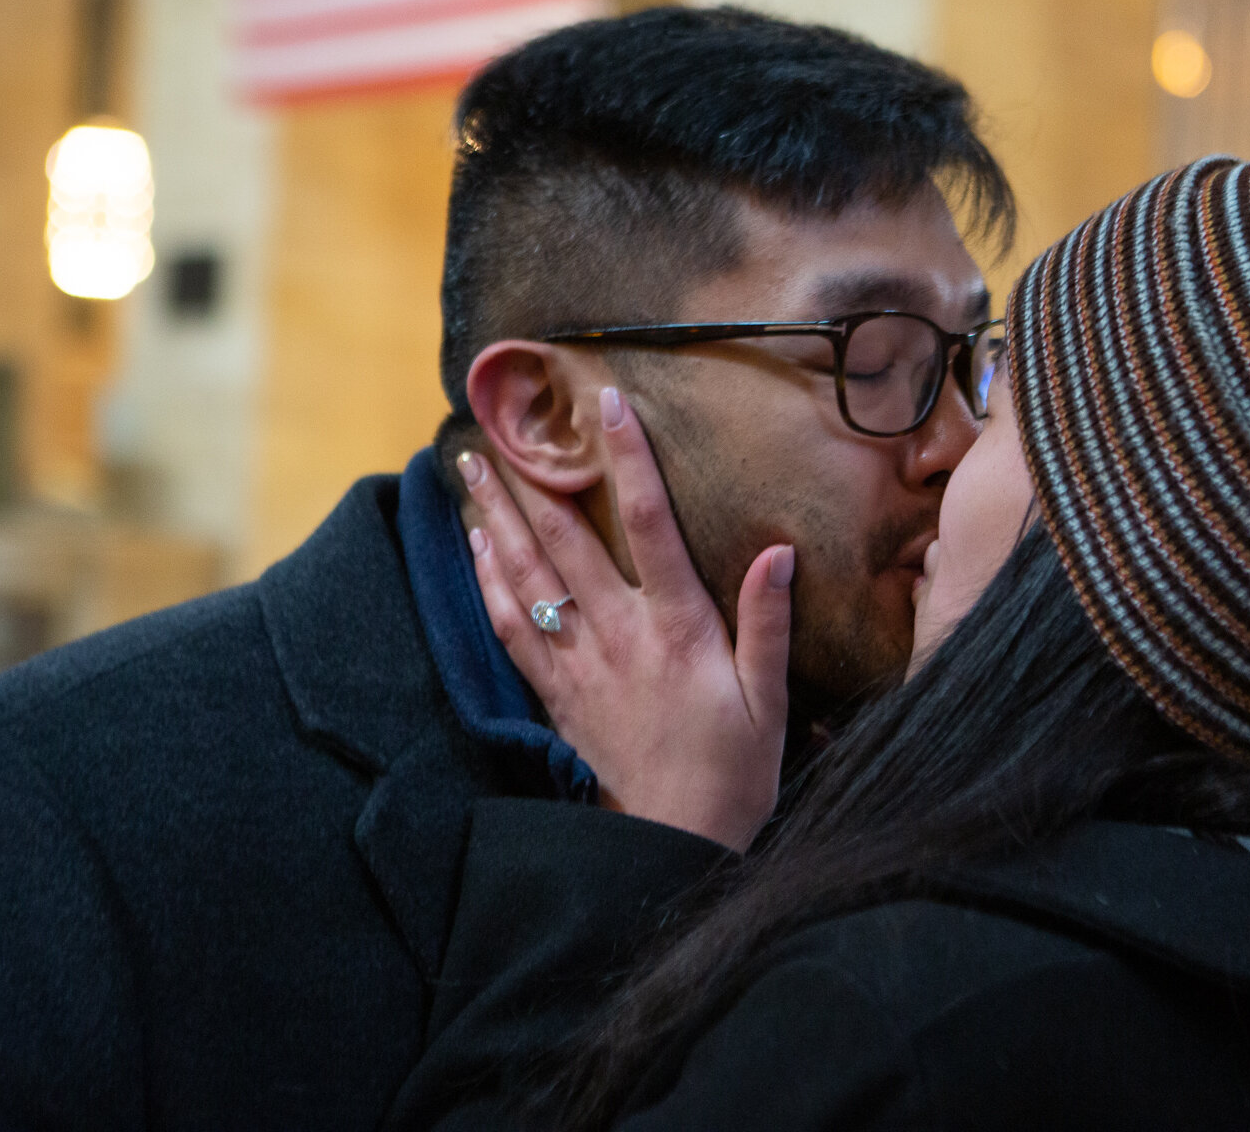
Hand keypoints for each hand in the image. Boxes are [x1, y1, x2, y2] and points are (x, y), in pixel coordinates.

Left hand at [459, 386, 791, 852]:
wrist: (672, 843)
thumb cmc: (733, 772)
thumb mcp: (770, 700)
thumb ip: (767, 623)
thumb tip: (780, 552)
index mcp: (678, 628)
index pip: (650, 524)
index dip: (629, 461)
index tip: (610, 405)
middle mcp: (619, 635)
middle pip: (566, 540)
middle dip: (530, 481)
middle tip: (496, 431)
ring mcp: (580, 664)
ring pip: (527, 576)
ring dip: (496, 518)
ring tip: (470, 470)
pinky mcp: (556, 693)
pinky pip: (512, 627)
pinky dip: (490, 582)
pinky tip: (476, 547)